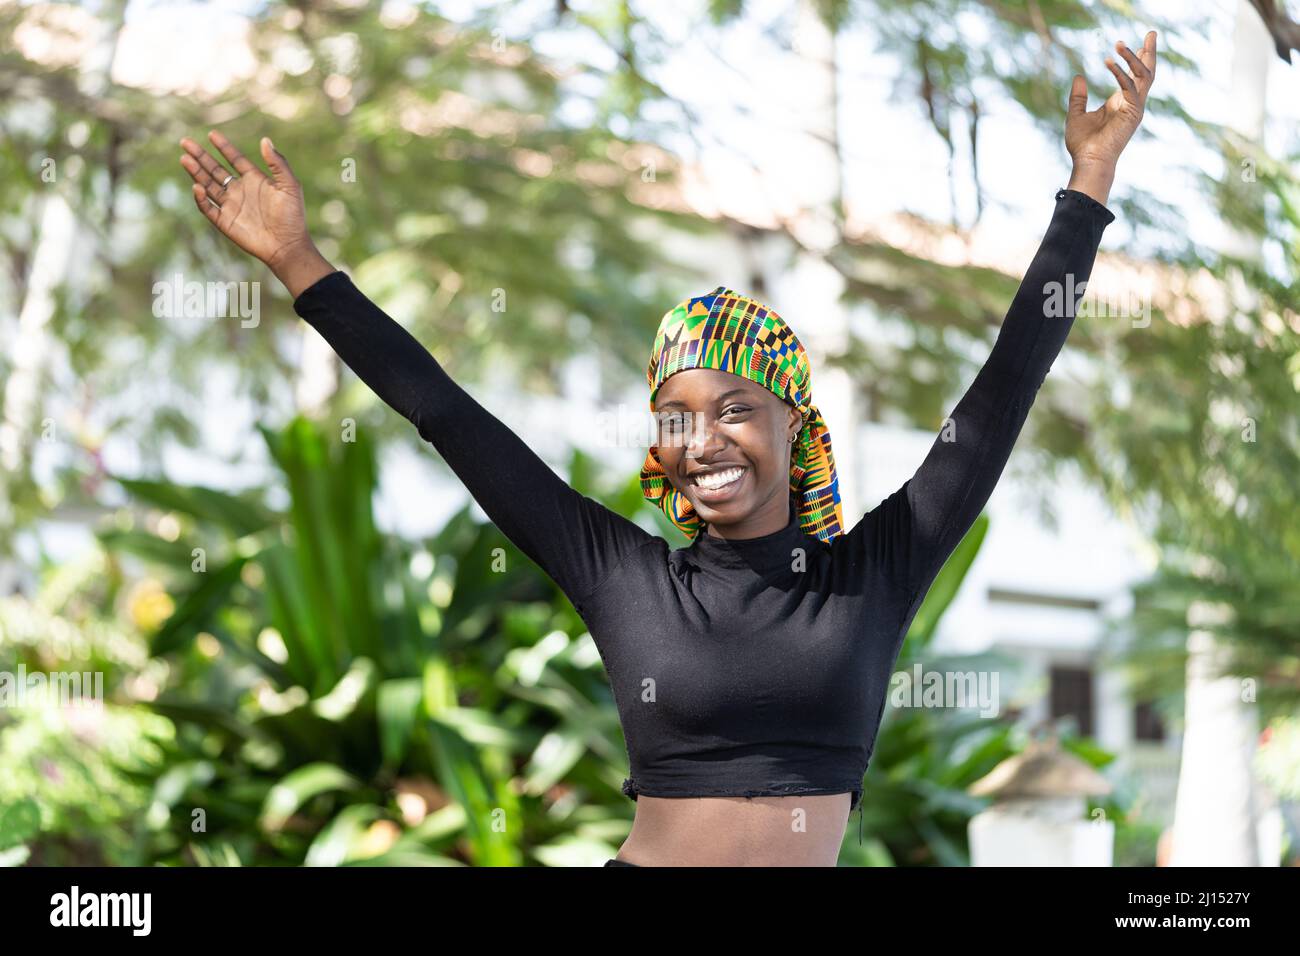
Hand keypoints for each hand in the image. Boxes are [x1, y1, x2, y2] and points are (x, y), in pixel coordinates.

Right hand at [180, 130, 315, 271]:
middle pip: (215, 169)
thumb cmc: (292, 216)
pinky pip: (208, 208)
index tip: (212, 134)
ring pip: (208, 185)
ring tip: (185, 158)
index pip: (235, 159)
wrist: (288, 245)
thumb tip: (265, 140)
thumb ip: (278, 164)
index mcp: (254, 180)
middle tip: (186, 142)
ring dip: (196, 172)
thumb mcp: (290, 186)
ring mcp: (231, 206)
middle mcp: (240, 190)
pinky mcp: (225, 222)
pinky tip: (197, 186)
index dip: (223, 147)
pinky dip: (201, 198)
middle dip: (201, 156)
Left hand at [1065, 30, 1157, 169]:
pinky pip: (1131, 87)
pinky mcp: (1133, 112)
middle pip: (1147, 72)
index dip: (1135, 59)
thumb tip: (1079, 76)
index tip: (1135, 43)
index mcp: (1121, 102)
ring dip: (1134, 57)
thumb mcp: (1076, 115)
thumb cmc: (1083, 144)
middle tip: (1151, 33)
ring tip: (1119, 43)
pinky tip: (1109, 62)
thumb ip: (1079, 97)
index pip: (1134, 76)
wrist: (1088, 161)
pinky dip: (1120, 73)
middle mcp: (1131, 103)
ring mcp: (1135, 107)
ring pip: (1143, 75)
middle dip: (1149, 52)